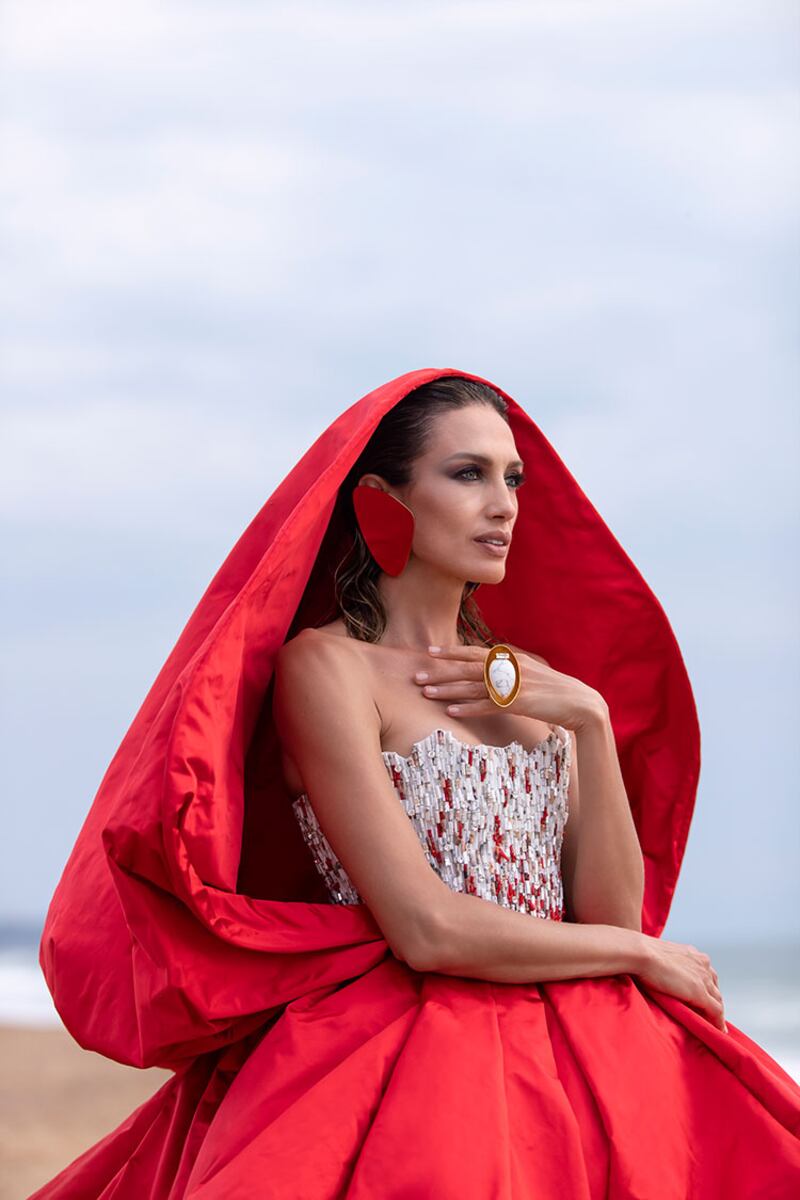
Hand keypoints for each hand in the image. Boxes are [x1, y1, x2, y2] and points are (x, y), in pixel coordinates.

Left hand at [412, 643, 603, 730]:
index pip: (475, 652)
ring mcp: (514, 685)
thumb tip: (491, 672)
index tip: (430, 652)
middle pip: (468, 668)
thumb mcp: (531, 674)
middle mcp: (509, 668)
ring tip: (426, 692)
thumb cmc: (555, 691)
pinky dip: (469, 708)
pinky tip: (451, 711)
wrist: (582, 704)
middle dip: (441, 671)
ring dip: (448, 690)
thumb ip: (510, 671)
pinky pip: (488, 706)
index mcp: (511, 659)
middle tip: (416, 674)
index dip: (452, 652)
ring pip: (473, 686)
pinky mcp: (519, 704)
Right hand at [635, 936, 726, 1031]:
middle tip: (709, 1014)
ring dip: (717, 1013)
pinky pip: (716, 1011)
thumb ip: (668, 964)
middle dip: (713, 1000)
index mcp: (694, 954)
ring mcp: (703, 979)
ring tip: (715, 1025)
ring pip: (718, 1000)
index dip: (706, 988)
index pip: (707, 975)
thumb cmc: (642, 954)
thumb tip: (661, 971)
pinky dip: (718, 1022)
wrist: (641, 953)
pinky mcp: (700, 994)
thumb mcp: (661, 956)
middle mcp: (703, 964)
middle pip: (714, 988)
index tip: (703, 998)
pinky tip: (718, 1031)